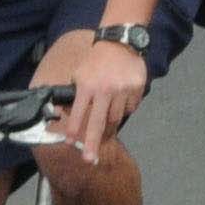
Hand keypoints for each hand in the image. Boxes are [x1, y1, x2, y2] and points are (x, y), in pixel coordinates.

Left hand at [47, 33, 148, 160]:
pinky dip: (125, 109)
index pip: (78, 113)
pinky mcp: (136, 89)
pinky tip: (121, 101)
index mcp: (87, 87)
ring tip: (106, 125)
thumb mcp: (79, 75)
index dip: (73, 129)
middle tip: (89, 160)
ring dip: (110, 124)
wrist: (120, 44)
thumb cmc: (95, 62)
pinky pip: (130, 108)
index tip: (69, 143)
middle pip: (97, 122)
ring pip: (116, 117)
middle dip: (92, 143)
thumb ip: (76, 95)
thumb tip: (68, 115)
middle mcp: (104, 90)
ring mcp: (122, 90)